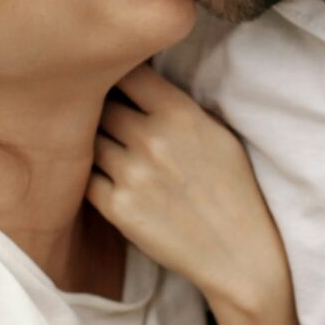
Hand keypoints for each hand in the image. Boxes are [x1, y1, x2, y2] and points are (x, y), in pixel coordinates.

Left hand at [89, 64, 288, 313]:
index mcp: (180, 113)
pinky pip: (86, 178)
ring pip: (88, 140)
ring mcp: (131, 173)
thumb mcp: (218, 134)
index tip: (114, 82)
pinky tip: (110, 180)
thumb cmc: (232, 190)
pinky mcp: (118, 207)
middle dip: (100, 109)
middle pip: (100, 104)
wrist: (238, 254)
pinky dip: (93, 176)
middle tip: (107, 120)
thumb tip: (140, 80)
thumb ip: (177, 106)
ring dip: (95, 144)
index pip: (127, 71)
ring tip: (111, 152)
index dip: (116, 73)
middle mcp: (152, 138)